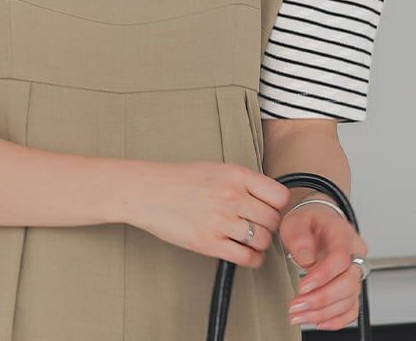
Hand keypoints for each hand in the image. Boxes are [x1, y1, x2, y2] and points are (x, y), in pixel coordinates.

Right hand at [122, 160, 289, 267]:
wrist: (148, 191)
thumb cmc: (179, 180)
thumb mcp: (216, 169)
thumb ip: (243, 183)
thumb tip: (269, 200)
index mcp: (235, 174)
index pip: (279, 196)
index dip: (278, 205)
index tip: (271, 209)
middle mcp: (231, 196)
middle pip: (273, 220)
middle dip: (268, 226)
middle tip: (257, 225)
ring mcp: (221, 220)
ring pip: (263, 240)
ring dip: (259, 243)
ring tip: (247, 238)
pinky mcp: (210, 243)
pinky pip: (247, 258)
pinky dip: (251, 258)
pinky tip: (242, 251)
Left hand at [280, 201, 368, 330]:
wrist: (317, 221)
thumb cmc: (308, 220)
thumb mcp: (296, 220)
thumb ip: (300, 237)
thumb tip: (306, 260)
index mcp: (342, 234)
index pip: (340, 258)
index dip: (323, 275)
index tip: (303, 286)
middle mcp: (353, 254)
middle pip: (348, 283)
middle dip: (321, 299)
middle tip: (296, 305)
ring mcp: (354, 272)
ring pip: (349, 299)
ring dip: (323, 312)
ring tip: (299, 315)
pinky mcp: (350, 286)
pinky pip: (351, 308)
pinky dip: (336, 319)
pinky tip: (318, 321)